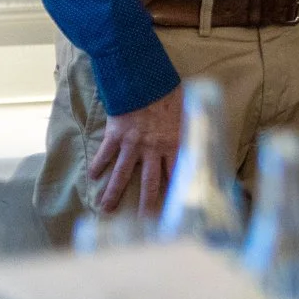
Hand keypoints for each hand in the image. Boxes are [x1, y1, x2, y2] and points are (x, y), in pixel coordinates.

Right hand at [87, 86, 183, 214]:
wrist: (144, 78)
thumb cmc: (171, 91)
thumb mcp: (189, 109)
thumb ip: (193, 126)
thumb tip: (207, 133)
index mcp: (174, 143)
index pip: (178, 173)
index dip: (177, 190)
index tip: (176, 207)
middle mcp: (153, 148)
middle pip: (149, 181)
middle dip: (147, 202)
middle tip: (143, 220)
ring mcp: (132, 143)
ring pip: (122, 174)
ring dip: (113, 192)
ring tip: (105, 209)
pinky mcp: (115, 135)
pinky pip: (104, 154)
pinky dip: (98, 165)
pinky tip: (92, 177)